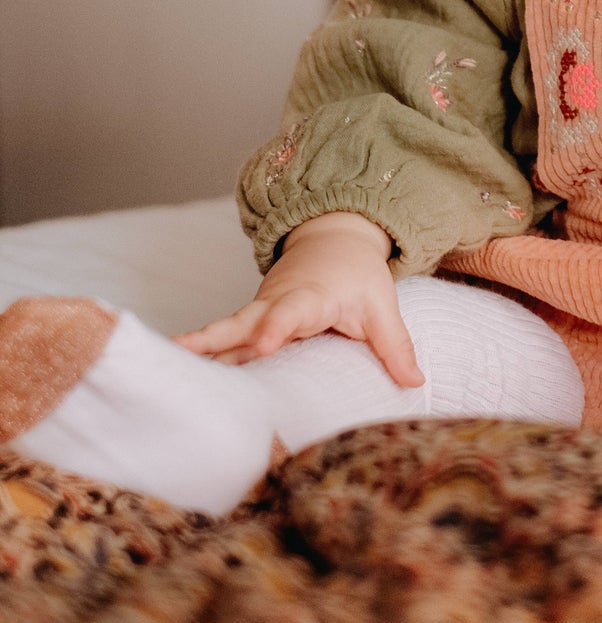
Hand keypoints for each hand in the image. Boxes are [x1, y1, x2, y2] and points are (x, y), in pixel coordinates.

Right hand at [175, 211, 423, 387]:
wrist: (332, 240)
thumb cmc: (356, 276)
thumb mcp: (381, 306)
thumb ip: (395, 345)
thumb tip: (415, 383)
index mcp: (310, 296)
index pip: (291, 312)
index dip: (276, 327)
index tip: (263, 344)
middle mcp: (276, 303)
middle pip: (242, 320)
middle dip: (217, 337)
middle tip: (185, 350)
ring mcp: (257, 313)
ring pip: (225, 332)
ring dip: (198, 349)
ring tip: (166, 366)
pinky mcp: (249, 324)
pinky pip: (224, 343)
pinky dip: (202, 357)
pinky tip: (178, 379)